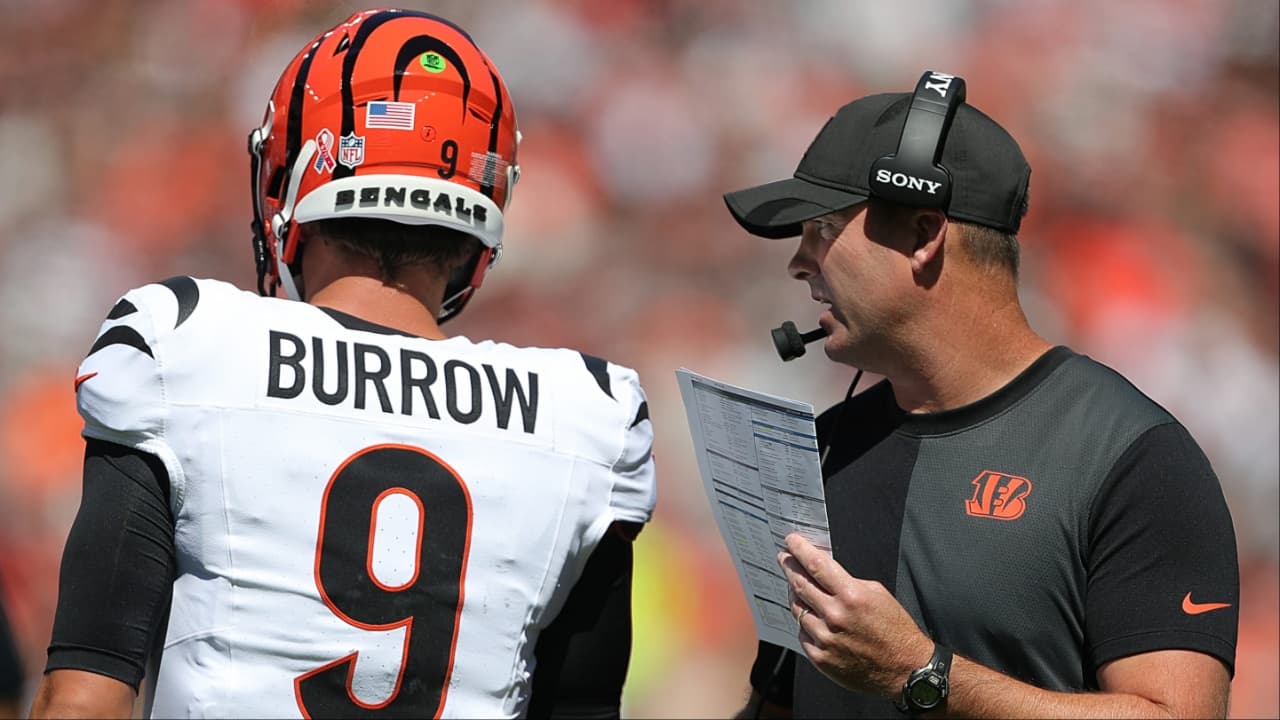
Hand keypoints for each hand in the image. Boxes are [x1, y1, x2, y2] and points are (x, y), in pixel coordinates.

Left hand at [779, 533, 933, 698]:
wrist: (905, 670)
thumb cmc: (895, 631)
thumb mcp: (878, 594)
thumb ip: (848, 581)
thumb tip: (823, 570)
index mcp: (852, 596)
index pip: (816, 565)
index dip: (799, 549)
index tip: (791, 541)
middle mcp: (835, 616)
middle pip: (800, 584)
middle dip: (789, 567)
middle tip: (784, 559)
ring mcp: (825, 639)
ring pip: (797, 608)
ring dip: (795, 594)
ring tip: (798, 587)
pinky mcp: (821, 658)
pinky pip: (802, 633)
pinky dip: (805, 623)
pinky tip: (810, 617)